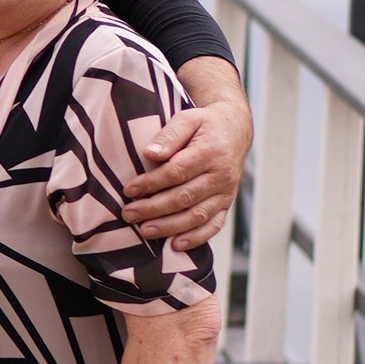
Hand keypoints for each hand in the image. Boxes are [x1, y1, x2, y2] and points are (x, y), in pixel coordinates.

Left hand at [123, 86, 250, 247]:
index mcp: (211, 152)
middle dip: (153, 209)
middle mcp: (221, 175)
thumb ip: (169, 135)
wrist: (235, 130)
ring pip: (197, 215)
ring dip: (169, 226)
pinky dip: (196, 238)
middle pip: (184, 197)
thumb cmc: (205, 124)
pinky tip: (176, 245)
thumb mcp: (188, 119)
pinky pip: (214, 225)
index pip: (176, 172)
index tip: (129, 189)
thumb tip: (149, 153)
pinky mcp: (227, 203)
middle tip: (128, 214)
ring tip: (144, 231)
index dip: (151, 183)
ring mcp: (226, 192)